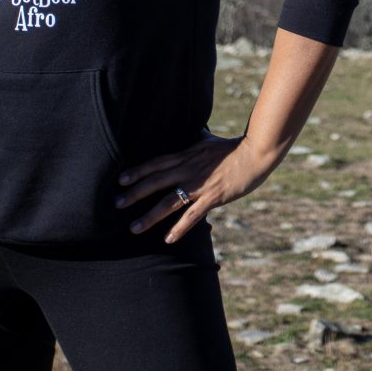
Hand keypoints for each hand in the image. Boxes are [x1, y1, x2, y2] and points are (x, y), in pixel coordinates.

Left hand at [116, 131, 275, 243]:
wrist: (255, 153)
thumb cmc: (233, 147)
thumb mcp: (209, 140)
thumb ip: (198, 139)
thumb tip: (195, 131)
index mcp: (186, 156)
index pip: (156, 164)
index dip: (137, 172)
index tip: (120, 180)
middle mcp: (188, 170)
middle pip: (155, 182)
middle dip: (134, 193)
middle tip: (116, 204)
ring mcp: (200, 185)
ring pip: (169, 201)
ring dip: (150, 215)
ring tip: (133, 228)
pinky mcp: (212, 197)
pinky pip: (192, 215)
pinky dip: (179, 228)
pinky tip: (167, 239)